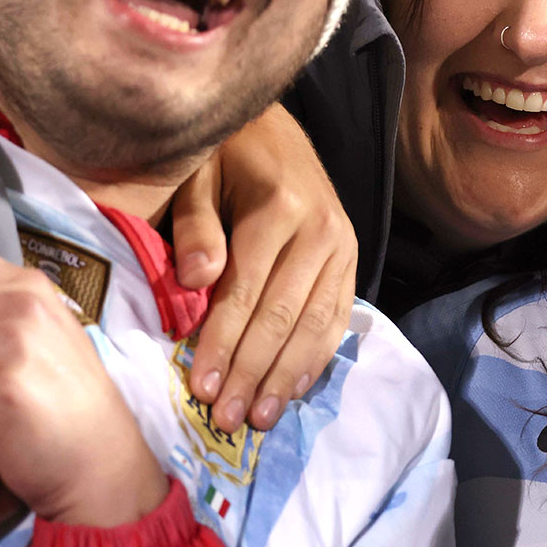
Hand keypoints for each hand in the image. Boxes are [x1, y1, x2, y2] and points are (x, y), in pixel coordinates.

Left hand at [172, 103, 355, 432]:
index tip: (202, 388)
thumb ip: (195, 226)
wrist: (273, 126)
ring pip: (314, 324)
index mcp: (280, 206)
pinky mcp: (351, 258)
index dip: (223, 344)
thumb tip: (198, 280)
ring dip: (286, 376)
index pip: (246, 291)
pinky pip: (337, 317)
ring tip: (261, 418)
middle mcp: (321, 229)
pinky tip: (294, 388)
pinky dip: (315, 357)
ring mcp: (343, 246)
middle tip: (229, 419)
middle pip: (282, 317)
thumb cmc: (221, 154)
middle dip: (253, 373)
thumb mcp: (196, 175)